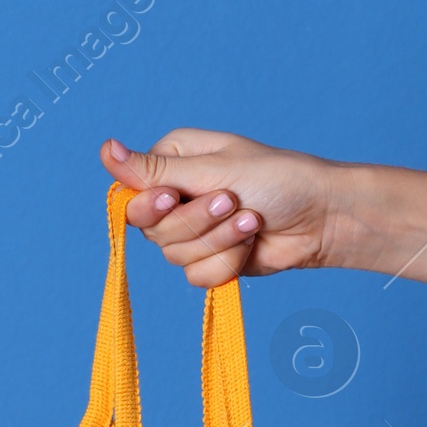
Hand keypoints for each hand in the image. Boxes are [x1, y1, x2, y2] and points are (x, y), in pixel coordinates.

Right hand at [100, 129, 340, 286]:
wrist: (321, 218)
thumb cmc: (278, 179)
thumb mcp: (214, 169)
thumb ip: (157, 169)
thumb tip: (105, 149)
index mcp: (172, 162)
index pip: (132, 195)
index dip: (148, 205)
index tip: (173, 199)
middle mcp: (176, 197)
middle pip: (152, 231)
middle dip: (197, 223)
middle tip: (232, 202)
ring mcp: (192, 232)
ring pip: (174, 256)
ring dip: (219, 242)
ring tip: (251, 221)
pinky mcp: (210, 260)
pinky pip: (196, 277)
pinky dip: (227, 264)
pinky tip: (251, 245)